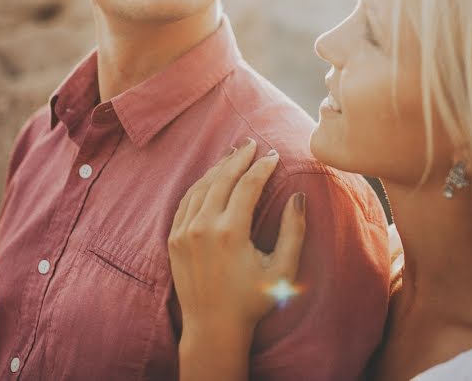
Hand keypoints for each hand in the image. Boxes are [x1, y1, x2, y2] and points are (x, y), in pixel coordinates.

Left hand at [168, 138, 306, 337]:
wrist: (213, 328)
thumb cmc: (252, 301)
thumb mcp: (282, 270)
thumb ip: (293, 232)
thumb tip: (298, 197)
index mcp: (230, 232)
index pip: (248, 185)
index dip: (262, 167)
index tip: (274, 155)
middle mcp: (203, 227)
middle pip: (222, 179)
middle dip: (238, 158)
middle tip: (251, 143)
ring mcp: (184, 232)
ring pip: (201, 187)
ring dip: (218, 168)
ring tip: (233, 154)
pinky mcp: (174, 239)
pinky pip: (186, 202)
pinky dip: (200, 185)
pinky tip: (211, 178)